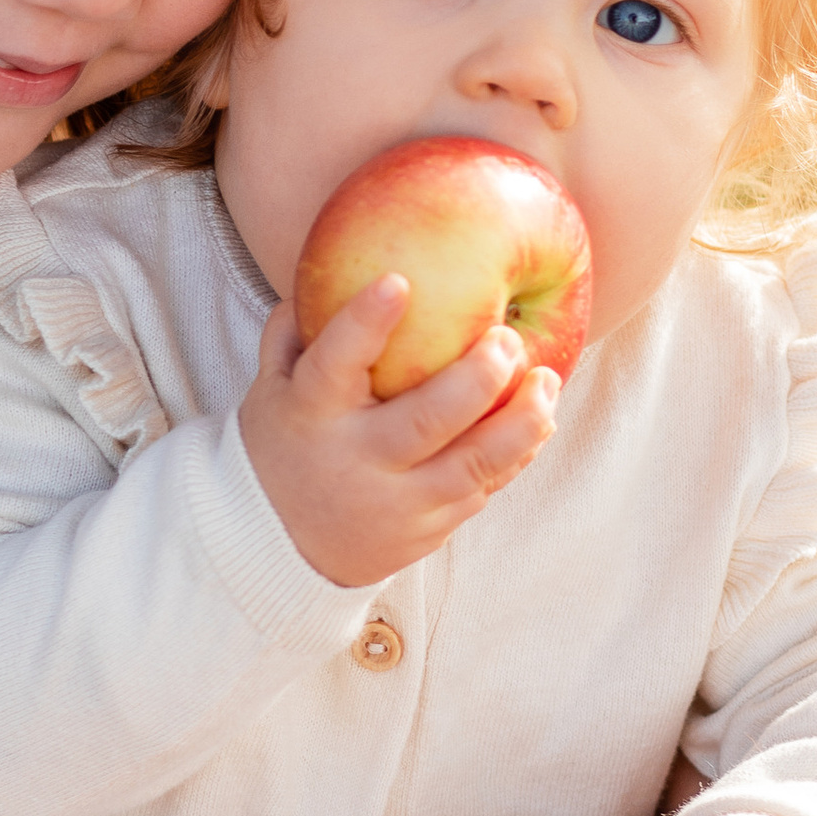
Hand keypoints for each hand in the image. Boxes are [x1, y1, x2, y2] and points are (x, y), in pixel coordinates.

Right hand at [239, 279, 558, 591]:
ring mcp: (397, 501)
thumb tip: (320, 269)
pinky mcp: (430, 527)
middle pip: (427, 419)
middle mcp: (357, 459)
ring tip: (547, 379)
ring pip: (473, 464)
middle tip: (507, 337)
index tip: (399, 281)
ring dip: (520, 421)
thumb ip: (291, 332)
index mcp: (312, 413)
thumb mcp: (269, 390)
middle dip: (477, 377)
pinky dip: (516, 453)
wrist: (281, 546)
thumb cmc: (285, 444)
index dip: (365, 323)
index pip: (336, 363)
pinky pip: (483, 488)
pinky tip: (539, 418)